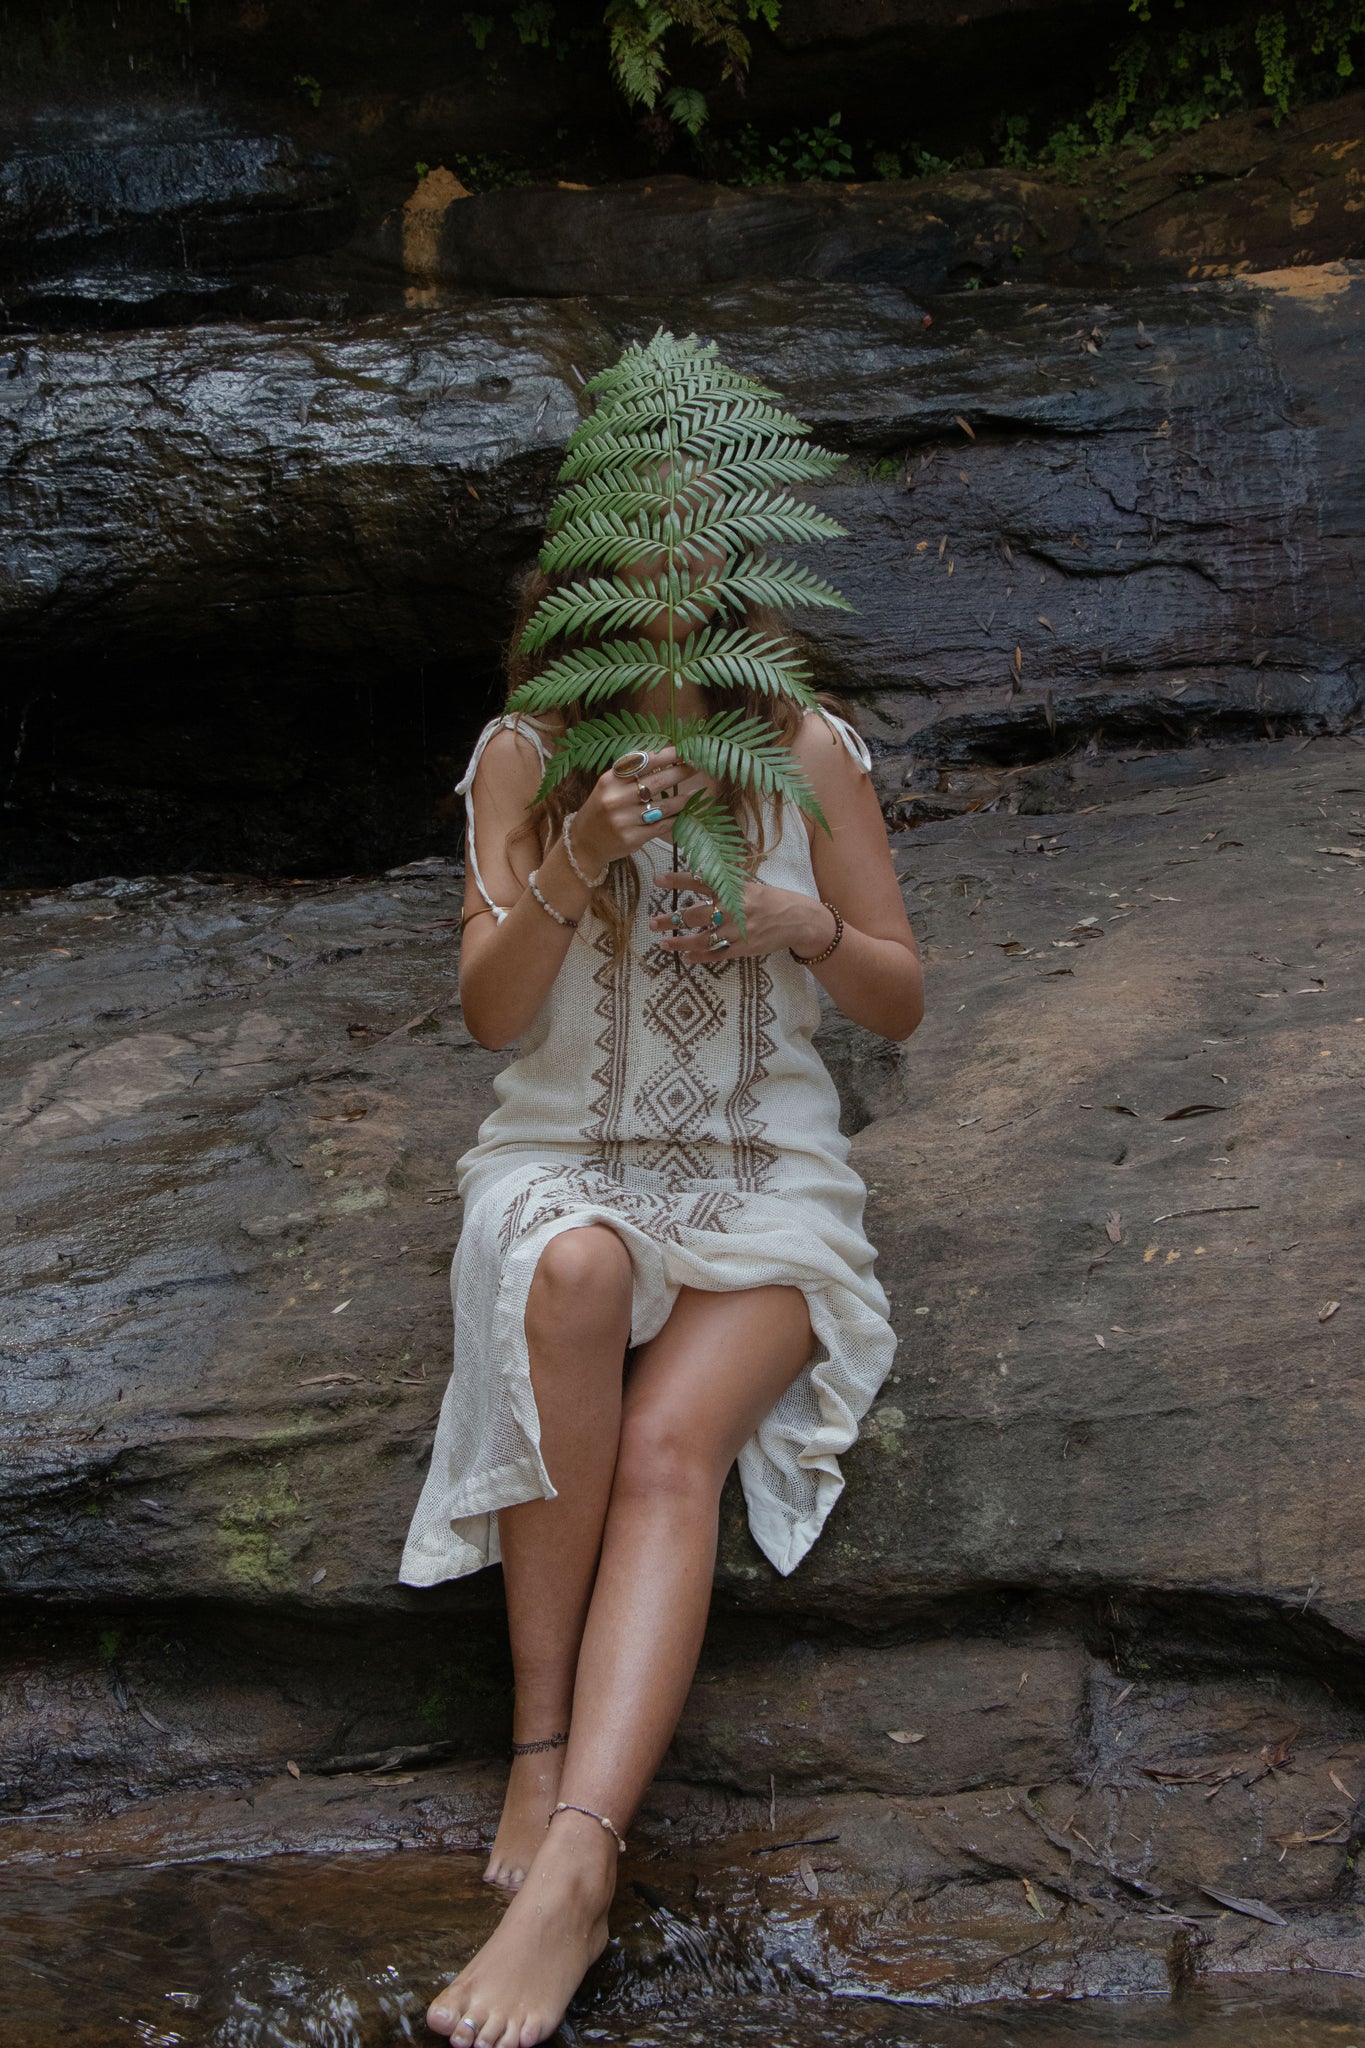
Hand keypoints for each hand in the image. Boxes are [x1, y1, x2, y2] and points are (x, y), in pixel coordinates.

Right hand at [571, 748, 711, 873]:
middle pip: (657, 781)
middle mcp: (617, 798)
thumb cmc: (601, 809)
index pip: (644, 762)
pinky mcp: (633, 838)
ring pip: (664, 806)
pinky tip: (686, 812)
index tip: (686, 750)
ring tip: (698, 790)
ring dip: (684, 798)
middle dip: (681, 772)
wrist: (584, 843)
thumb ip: (632, 772)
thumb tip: (665, 756)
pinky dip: (676, 818)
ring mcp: (625, 820)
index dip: (668, 755)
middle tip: (698, 765)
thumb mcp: (609, 786)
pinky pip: (662, 826)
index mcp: (610, 780)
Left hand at [649, 871, 833, 962]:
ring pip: (702, 939)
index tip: (658, 880)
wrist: (799, 920)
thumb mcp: (750, 885)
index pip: (701, 882)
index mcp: (733, 889)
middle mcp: (733, 909)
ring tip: (663, 944)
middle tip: (653, 923)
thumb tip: (699, 876)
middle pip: (695, 915)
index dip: (678, 881)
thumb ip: (726, 883)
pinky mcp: (743, 949)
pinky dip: (700, 957)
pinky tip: (686, 958)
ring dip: (680, 942)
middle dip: (671, 919)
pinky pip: (716, 955)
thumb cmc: (773, 900)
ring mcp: (737, 931)